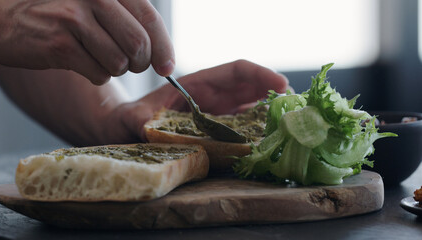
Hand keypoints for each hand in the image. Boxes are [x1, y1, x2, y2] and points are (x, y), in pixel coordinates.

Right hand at [0, 0, 173, 84]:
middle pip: (139, 45)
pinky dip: (94, 75)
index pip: (150, 18)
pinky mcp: (61, 44)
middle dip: (140, 63)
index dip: (164, 47)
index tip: (167, 67)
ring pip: (120, 63)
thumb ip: (125, 19)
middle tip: (130, 65)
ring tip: (95, 57)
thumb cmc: (52, 12)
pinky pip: (98, 74)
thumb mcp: (92, 3)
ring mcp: (76, 19)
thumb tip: (161, 53)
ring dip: (113, 68)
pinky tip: (79, 62)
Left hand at [114, 60, 288, 141]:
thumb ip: (138, 119)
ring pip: (251, 108)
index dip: (259, 75)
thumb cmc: (130, 118)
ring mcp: (217, 114)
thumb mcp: (132, 118)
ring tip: (290, 126)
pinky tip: (270, 142)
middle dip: (274, 95)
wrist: (126, 130)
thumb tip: (145, 126)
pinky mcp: (217, 131)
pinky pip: (243, 127)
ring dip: (271, 114)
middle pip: (251, 88)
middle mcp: (212, 97)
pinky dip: (259, 132)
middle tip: (295, 110)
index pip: (235, 71)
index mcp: (198, 85)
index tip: (280, 85)